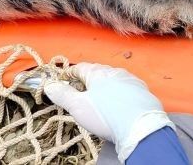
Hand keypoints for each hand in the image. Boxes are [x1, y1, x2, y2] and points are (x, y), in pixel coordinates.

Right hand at [44, 63, 173, 160]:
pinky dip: (119, 94)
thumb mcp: (78, 106)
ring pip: (114, 80)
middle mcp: (116, 72)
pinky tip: (118, 104)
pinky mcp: (143, 92)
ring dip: (105, 86)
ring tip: (98, 98)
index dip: (71, 73)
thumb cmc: (105, 114)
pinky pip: (127, 89)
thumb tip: (49, 85)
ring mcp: (132, 81)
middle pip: (98, 73)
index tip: (64, 79)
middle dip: (88, 80)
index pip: (81, 67)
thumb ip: (63, 95)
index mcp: (99, 73)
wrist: (140, 126)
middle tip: (80, 90)